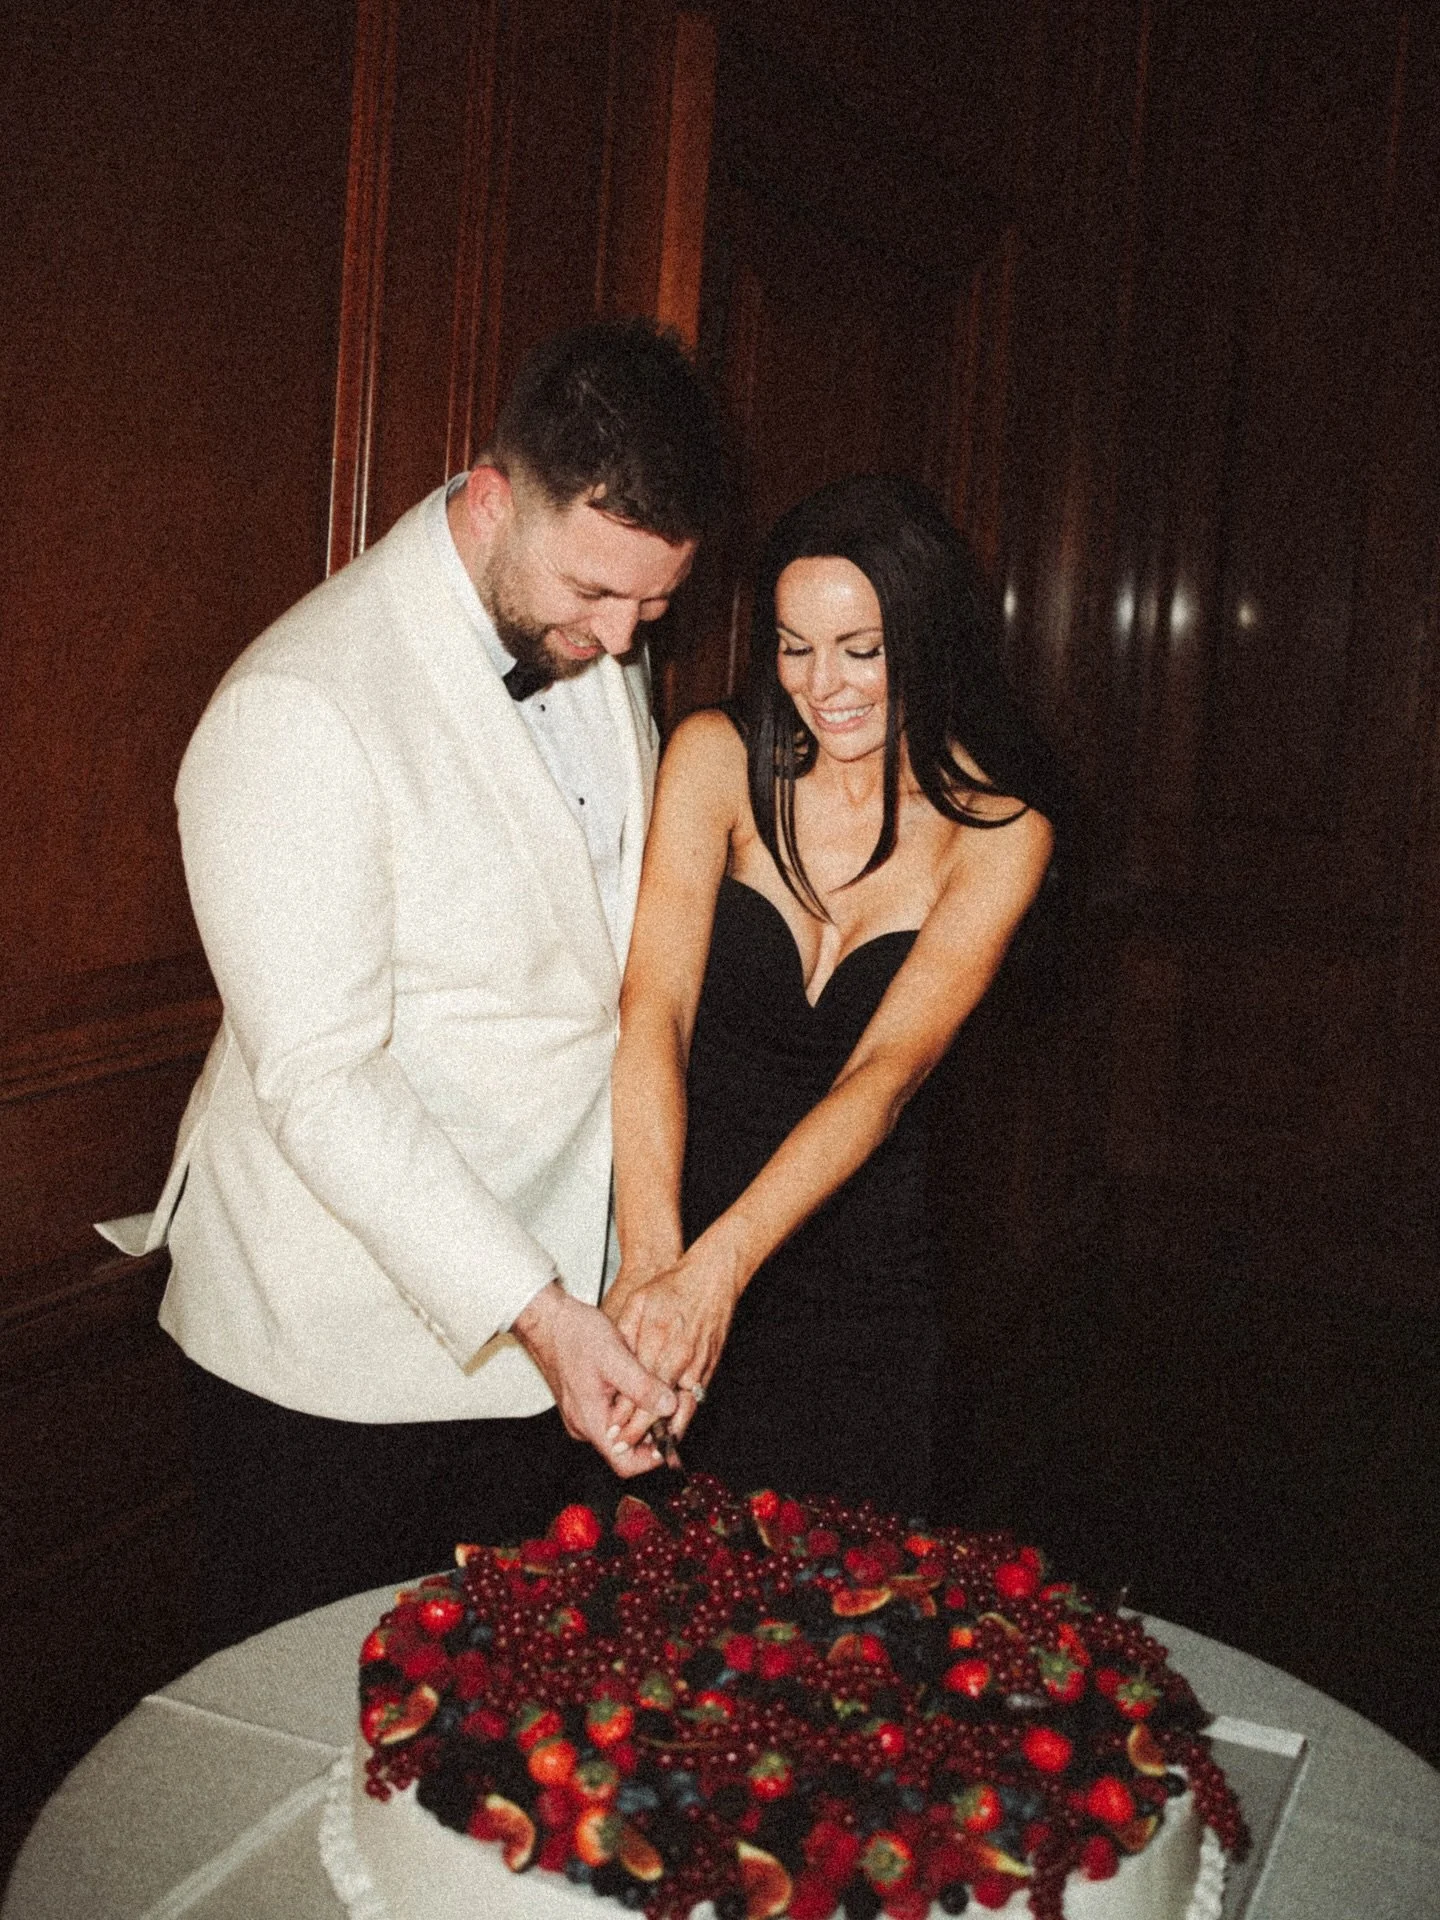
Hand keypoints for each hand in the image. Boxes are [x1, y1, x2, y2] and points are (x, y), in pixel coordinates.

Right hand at [512, 1282, 677, 1475]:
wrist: (547, 1318)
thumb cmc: (574, 1335)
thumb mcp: (615, 1357)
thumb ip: (642, 1386)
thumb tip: (669, 1407)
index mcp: (590, 1421)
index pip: (624, 1463)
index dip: (652, 1457)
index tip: (672, 1437)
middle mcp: (584, 1424)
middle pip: (626, 1447)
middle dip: (652, 1431)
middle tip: (672, 1406)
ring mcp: (583, 1414)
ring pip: (621, 1429)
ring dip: (642, 1414)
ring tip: (658, 1390)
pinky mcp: (584, 1402)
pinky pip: (612, 1413)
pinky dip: (630, 1403)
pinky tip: (639, 1380)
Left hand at [608, 1237, 744, 1446]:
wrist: (712, 1277)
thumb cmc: (674, 1286)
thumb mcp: (638, 1302)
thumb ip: (624, 1333)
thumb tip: (614, 1361)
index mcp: (658, 1341)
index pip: (637, 1389)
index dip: (624, 1414)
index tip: (612, 1432)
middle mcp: (680, 1357)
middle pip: (657, 1404)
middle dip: (640, 1431)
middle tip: (625, 1448)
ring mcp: (698, 1363)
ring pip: (681, 1408)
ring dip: (666, 1431)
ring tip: (651, 1451)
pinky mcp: (710, 1366)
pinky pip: (696, 1399)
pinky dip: (684, 1417)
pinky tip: (673, 1430)